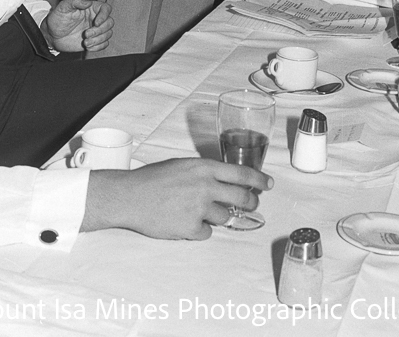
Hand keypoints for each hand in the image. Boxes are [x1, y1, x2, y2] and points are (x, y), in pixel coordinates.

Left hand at [44, 0, 112, 52]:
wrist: (52, 35)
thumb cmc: (57, 18)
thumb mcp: (64, 7)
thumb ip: (75, 1)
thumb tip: (88, 3)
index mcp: (91, 8)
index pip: (106, 8)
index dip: (104, 15)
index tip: (96, 23)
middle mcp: (95, 18)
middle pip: (110, 23)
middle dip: (100, 30)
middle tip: (86, 34)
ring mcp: (95, 30)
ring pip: (108, 34)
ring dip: (98, 40)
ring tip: (85, 42)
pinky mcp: (94, 41)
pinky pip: (104, 44)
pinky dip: (98, 46)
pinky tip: (87, 46)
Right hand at [80, 158, 272, 240]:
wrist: (131, 196)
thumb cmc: (153, 179)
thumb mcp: (182, 165)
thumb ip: (204, 172)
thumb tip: (223, 181)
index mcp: (204, 167)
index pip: (242, 174)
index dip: (259, 180)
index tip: (268, 184)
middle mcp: (206, 186)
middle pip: (242, 198)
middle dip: (250, 203)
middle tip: (250, 205)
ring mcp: (199, 208)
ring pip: (225, 217)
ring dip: (217, 216)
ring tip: (198, 211)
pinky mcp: (191, 228)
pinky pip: (207, 233)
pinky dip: (199, 230)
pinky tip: (185, 222)